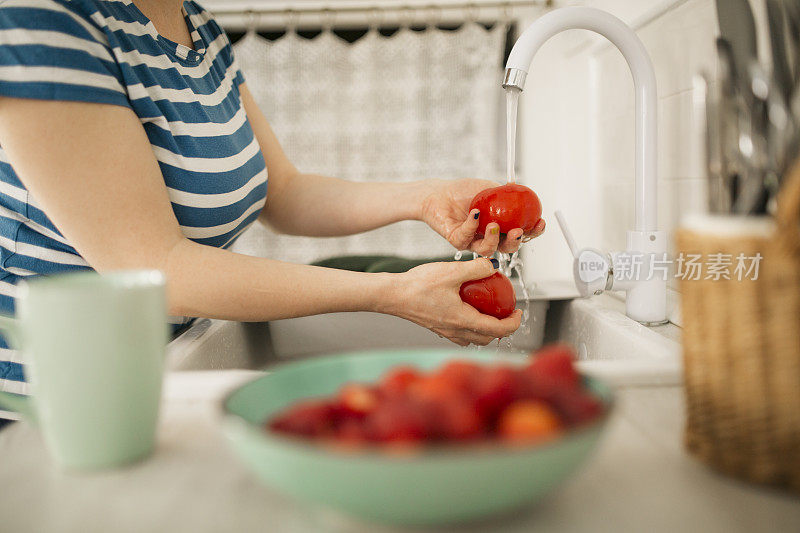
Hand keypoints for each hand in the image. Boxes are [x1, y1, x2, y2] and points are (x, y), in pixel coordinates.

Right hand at [385, 258, 521, 345]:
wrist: (392, 295)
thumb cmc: (418, 284)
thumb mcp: (451, 271)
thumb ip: (476, 268)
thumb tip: (493, 266)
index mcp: (463, 321)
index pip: (498, 330)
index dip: (513, 323)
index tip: (518, 311)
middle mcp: (456, 331)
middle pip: (487, 338)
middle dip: (502, 329)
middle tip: (507, 313)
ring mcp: (445, 332)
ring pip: (473, 339)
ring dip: (486, 331)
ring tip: (489, 313)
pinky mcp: (436, 328)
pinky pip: (459, 335)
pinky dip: (469, 328)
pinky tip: (466, 311)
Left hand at [419, 178, 545, 256]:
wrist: (440, 192)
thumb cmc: (464, 191)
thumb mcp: (490, 188)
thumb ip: (507, 193)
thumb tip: (525, 192)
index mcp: (501, 226)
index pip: (521, 233)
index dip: (533, 232)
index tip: (540, 222)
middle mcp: (488, 237)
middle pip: (507, 248)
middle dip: (515, 243)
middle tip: (517, 232)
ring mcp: (473, 241)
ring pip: (487, 250)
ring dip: (493, 240)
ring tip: (492, 225)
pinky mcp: (457, 241)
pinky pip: (467, 239)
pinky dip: (472, 225)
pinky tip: (474, 213)